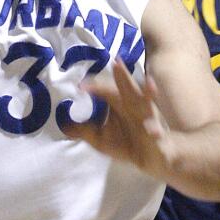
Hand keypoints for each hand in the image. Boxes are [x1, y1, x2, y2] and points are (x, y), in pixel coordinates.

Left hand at [64, 58, 175, 180]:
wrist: (151, 158)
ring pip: (147, 104)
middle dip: (124, 76)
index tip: (80, 86)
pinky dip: (155, 130)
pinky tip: (152, 130)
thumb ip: (84, 130)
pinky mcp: (156, 135)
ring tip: (149, 82)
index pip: (106, 91)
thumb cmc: (126, 142)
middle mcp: (134, 107)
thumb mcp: (100, 138)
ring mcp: (147, 119)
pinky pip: (156, 132)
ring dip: (148, 93)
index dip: (94, 88)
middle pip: (128, 89)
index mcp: (120, 104)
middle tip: (117, 62)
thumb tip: (63, 125)